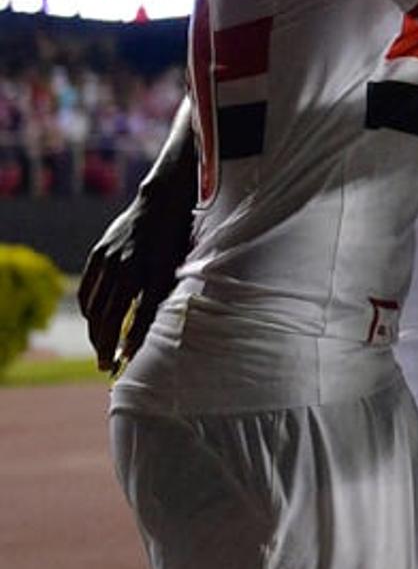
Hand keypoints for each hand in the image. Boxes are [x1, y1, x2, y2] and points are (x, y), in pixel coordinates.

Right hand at [77, 165, 195, 372]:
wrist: (161, 201)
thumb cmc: (178, 239)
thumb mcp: (179, 266)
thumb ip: (165, 294)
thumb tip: (154, 327)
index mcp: (158, 269)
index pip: (143, 313)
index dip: (134, 339)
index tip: (127, 361)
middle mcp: (132, 265)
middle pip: (112, 315)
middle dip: (107, 345)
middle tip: (106, 367)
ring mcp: (111, 259)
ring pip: (95, 306)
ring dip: (95, 332)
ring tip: (101, 350)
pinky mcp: (98, 254)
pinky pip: (86, 289)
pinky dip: (88, 310)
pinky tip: (93, 323)